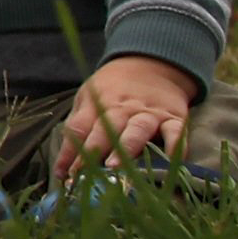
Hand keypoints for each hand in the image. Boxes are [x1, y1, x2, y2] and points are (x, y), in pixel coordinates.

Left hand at [57, 54, 195, 178]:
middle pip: (105, 129)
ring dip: (126, 146)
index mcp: (98, 103)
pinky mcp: (175, 118)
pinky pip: (175, 132)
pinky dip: (174, 146)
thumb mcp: (89, 96)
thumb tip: (65, 162)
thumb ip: (79, 124)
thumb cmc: (113, 88)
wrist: (152, 64)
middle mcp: (122, 108)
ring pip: (137, 129)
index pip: (79, 128)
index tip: (62, 174)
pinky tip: (169, 161)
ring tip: (115, 166)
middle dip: (93, 150)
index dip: (69, 151)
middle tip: (83, 173)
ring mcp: (149, 113)